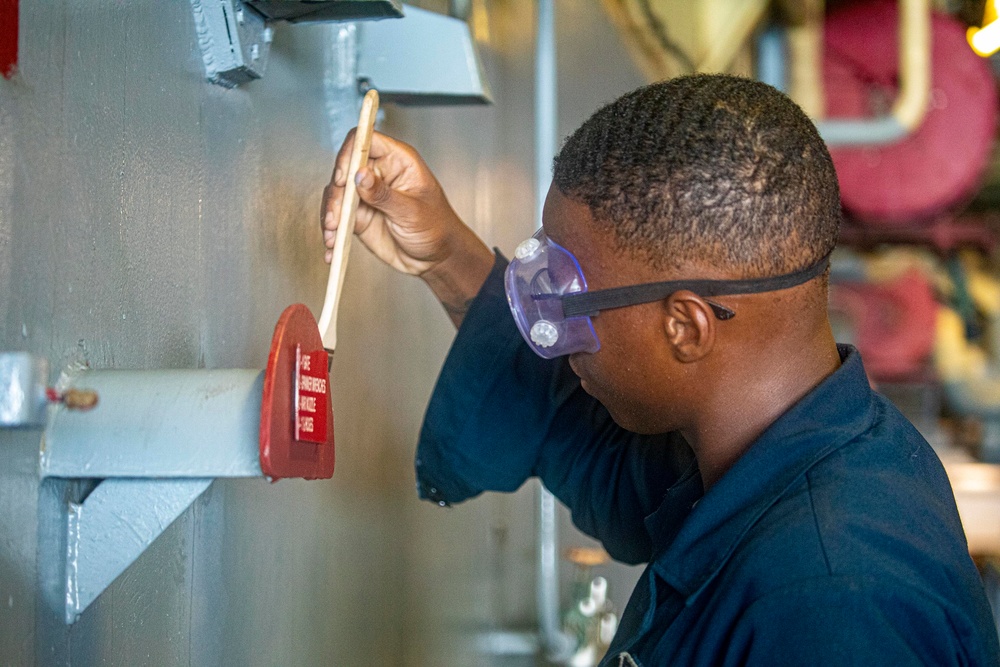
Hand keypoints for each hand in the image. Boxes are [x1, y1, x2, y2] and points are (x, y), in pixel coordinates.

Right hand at [321, 130, 493, 325]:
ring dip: (330, 213)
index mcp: (398, 161)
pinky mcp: (358, 215)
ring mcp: (366, 195)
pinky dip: (331, 230)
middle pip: (344, 168)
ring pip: (336, 194)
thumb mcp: (413, 211)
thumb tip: (360, 175)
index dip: (350, 154)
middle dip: (336, 193)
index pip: (365, 141)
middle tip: (336, 216)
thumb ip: (384, 194)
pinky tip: (332, 243)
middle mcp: (378, 173)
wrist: (437, 257)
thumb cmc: (437, 228)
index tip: (344, 178)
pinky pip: (337, 216)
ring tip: (333, 233)